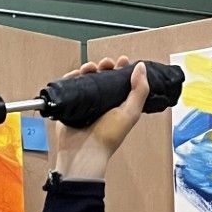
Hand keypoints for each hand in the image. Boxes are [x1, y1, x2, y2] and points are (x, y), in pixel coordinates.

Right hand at [52, 57, 149, 182]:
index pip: (121, 81)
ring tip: (88, 68)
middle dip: (104, 66)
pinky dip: (72, 77)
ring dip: (88, 69)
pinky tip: (74, 73)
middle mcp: (103, 102)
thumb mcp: (130, 113)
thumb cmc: (108, 136)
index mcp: (118, 104)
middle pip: (103, 77)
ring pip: (87, 79)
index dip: (122, 69)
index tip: (122, 60)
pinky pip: (70, 85)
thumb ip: (139, 91)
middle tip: (105, 64)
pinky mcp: (71, 104)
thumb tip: (141, 67)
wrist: (84, 152)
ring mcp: (86, 103)